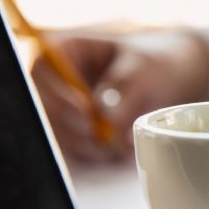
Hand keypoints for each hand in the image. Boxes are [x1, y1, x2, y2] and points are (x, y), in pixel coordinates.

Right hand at [31, 31, 208, 160]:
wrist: (167, 80)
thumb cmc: (152, 64)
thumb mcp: (142, 68)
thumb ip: (124, 88)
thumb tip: (106, 116)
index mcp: (65, 52)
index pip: (41, 71)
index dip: (57, 94)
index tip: (85, 112)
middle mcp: (56, 82)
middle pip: (45, 109)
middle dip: (75, 128)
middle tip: (107, 137)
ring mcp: (64, 110)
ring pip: (60, 135)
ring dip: (89, 147)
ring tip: (122, 144)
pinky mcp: (76, 134)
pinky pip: (77, 152)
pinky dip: (98, 156)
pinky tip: (121, 151)